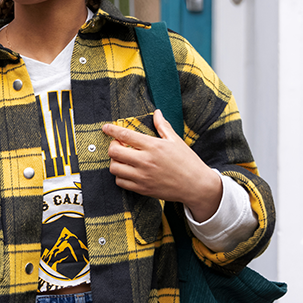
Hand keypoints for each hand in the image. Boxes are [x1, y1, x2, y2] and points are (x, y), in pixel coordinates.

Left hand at [102, 109, 222, 221]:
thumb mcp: (176, 141)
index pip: (125, 135)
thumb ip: (163, 126)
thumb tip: (157, 112)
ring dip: (115, 161)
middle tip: (119, 145)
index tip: (106, 128)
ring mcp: (142, 177)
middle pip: (114, 152)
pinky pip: (120, 182)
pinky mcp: (142, 189)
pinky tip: (127, 171)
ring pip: (114, 168)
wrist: (195, 185)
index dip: (112, 130)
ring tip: (123, 159)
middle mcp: (145, 161)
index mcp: (153, 146)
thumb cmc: (187, 161)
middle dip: (112, 146)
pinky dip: (120, 176)